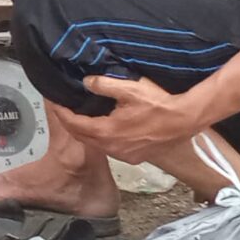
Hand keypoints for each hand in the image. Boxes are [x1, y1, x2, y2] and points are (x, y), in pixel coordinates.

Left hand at [50, 73, 214, 166]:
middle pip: (82, 137)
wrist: (185, 120)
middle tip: (64, 109)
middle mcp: (112, 147)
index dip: (61, 113)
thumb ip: (104, 85)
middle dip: (71, 123)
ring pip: (97, 144)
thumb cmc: (159, 104)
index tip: (55, 103)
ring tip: (83, 117)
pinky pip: (112, 149)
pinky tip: (107, 128)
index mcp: (106, 131)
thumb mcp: (130, 88)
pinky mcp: (135, 157)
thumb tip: (86, 82)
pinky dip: (104, 139)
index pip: (74, 124)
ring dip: (88, 132)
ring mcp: (124, 155)